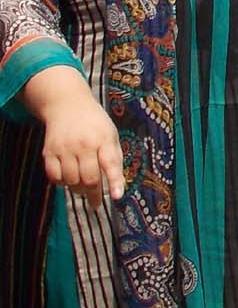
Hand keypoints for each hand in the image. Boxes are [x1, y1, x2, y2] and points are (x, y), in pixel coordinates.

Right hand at [35, 67, 124, 207]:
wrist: (68, 106)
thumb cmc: (95, 124)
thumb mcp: (111, 135)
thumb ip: (114, 158)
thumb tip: (117, 185)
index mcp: (104, 139)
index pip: (111, 163)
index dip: (114, 181)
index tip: (117, 197)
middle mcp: (84, 144)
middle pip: (89, 178)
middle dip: (94, 194)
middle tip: (97, 202)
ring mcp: (64, 148)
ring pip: (71, 180)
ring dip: (78, 189)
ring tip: (83, 187)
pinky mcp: (49, 152)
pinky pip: (54, 177)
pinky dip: (61, 183)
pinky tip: (68, 179)